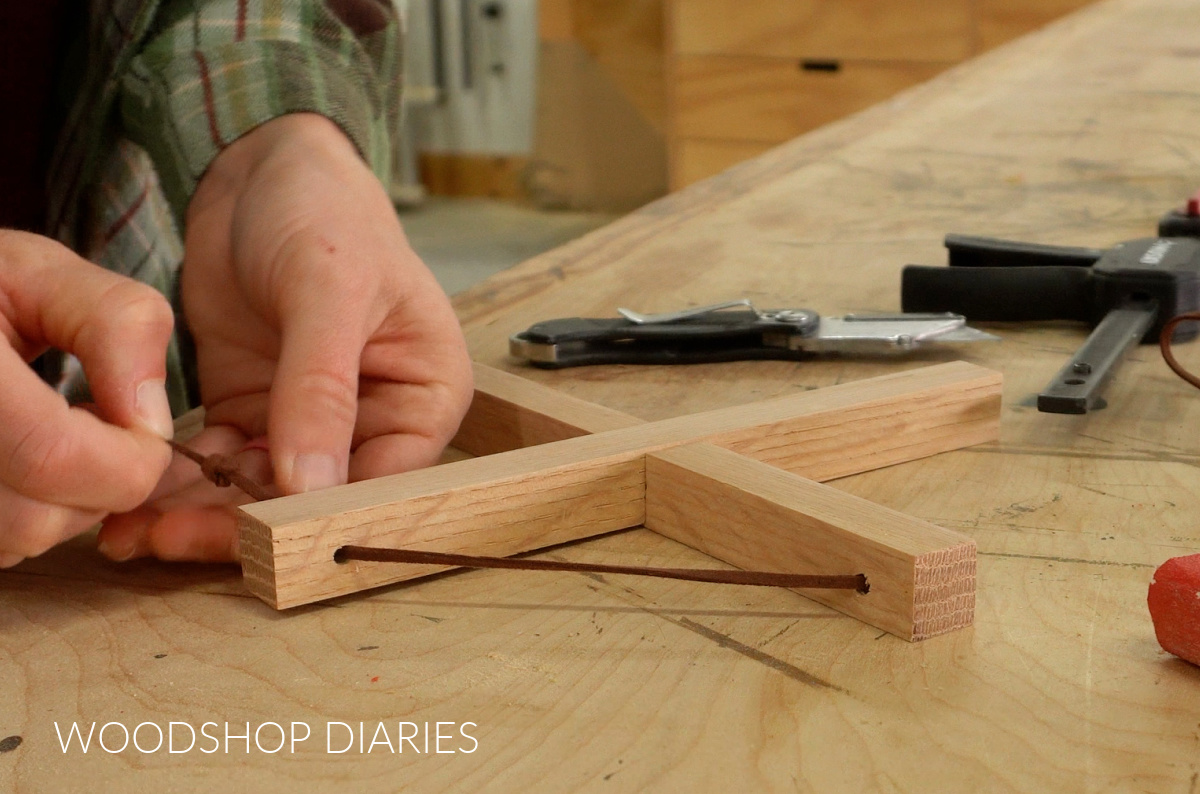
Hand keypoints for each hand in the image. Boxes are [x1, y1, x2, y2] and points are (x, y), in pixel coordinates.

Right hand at [0, 231, 174, 566]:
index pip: (56, 458)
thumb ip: (115, 323)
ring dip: (63, 504)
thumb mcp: (41, 272)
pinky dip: (27, 511)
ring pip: (17, 542)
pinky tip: (24, 458)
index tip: (142, 423)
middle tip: (92, 425)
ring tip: (53, 436)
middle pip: (38, 520)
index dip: (129, 457)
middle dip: (99, 484)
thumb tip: (152, 421)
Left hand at [97, 114, 473, 561]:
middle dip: (247, 525)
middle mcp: (375, 419)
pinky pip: (223, 465)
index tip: (260, 539)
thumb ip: (322, 388)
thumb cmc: (327, 213)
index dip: (326, 516)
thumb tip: (313, 486)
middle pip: (320, 498)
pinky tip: (137, 501)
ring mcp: (312, 421)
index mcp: (425, 394)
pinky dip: (182, 483)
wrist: (261, 170)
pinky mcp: (256, 413)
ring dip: (203, 513)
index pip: (386, 479)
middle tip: (173, 541)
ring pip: (264, 492)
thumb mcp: (329, 290)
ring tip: (134, 531)